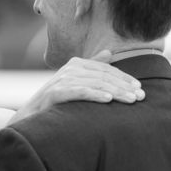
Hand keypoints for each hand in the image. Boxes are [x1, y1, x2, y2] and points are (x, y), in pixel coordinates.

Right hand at [15, 52, 143, 121]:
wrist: (29, 117)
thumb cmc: (55, 102)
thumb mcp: (74, 81)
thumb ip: (91, 66)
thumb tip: (109, 53)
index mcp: (76, 64)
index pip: (106, 69)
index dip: (124, 77)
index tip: (139, 88)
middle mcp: (70, 69)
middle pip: (104, 76)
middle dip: (124, 86)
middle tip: (141, 96)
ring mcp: (62, 80)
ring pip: (96, 83)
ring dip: (116, 92)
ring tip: (131, 100)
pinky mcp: (56, 93)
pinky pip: (80, 92)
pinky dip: (95, 95)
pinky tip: (109, 100)